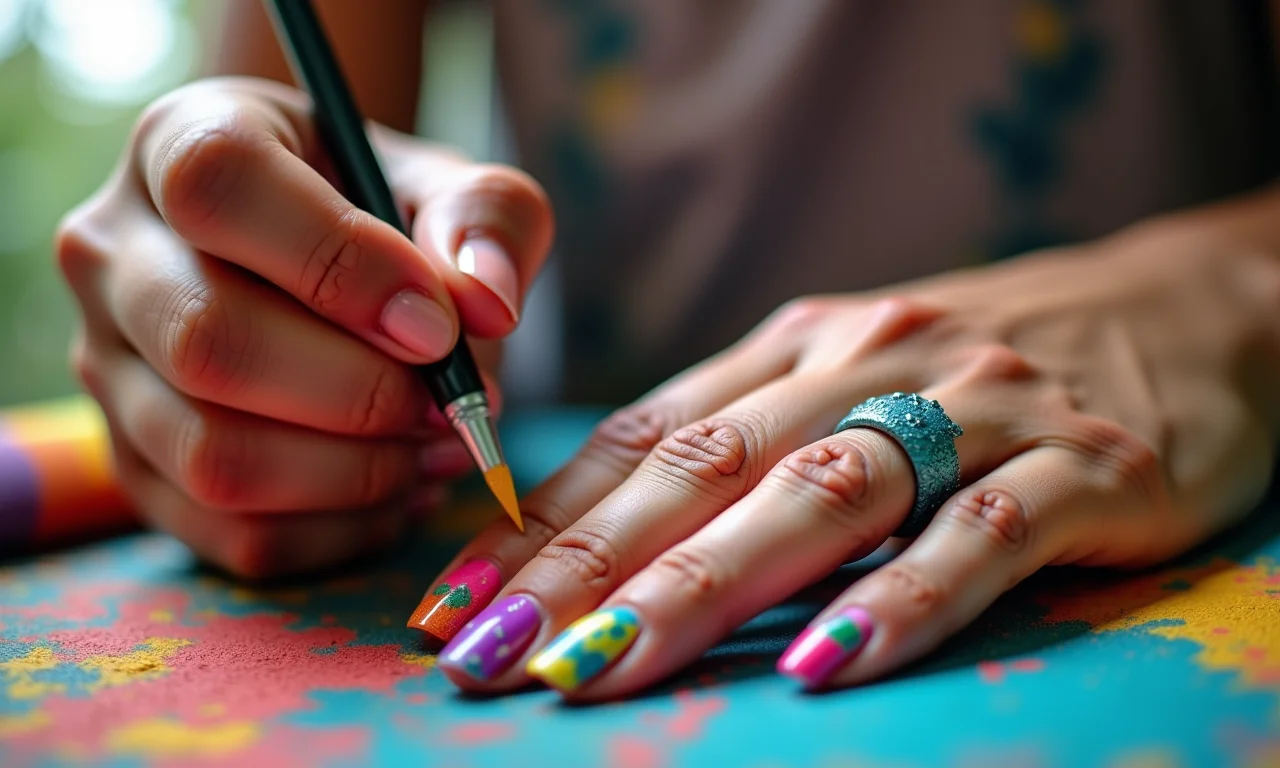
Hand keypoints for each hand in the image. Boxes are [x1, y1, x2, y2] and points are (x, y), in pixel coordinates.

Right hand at [57, 77, 552, 577]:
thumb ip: (485, 219)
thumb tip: (484, 305)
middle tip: (456, 403)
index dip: (338, 262)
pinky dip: (343, 528)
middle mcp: (112, 252)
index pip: (219, 188)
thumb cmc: (389, 218)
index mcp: (180, 142)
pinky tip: (401, 485)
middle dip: (362, 394)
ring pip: (215, 457)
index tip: (437, 323)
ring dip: (358, 472)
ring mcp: (107, 367)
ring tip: (440, 444)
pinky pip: (235, 533)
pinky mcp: (136, 465)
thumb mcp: (452, 188)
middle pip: (208, 343)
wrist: (332, 266)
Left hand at [424, 213, 1279, 696]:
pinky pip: (982, 536)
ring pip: (819, 496)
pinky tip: (832, 666)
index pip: (646, 439)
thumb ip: (748, 436)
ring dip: (703, 587)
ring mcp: (975, 409)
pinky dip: (903, 601)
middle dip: (583, 569)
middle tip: (489, 654)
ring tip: (604, 665)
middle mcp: (867, 361)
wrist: (1177, 311)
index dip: (545, 523)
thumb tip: (606, 527)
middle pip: (705, 470)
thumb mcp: (849, 375)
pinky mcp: (1085, 465)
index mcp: (795, 347)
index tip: (459, 600)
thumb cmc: (979, 366)